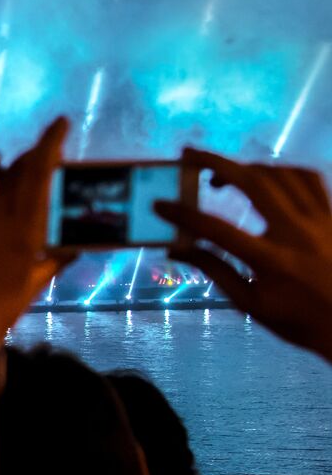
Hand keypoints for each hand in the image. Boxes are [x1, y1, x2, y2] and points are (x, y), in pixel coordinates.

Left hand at [0, 118, 74, 349]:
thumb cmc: (1, 308)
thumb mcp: (37, 281)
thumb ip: (57, 256)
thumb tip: (77, 241)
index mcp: (24, 228)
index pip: (40, 173)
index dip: (49, 143)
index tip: (59, 124)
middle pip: (13, 172)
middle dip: (28, 160)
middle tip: (37, 163)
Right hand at [156, 150, 331, 361]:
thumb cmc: (298, 319)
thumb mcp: (251, 303)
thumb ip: (215, 271)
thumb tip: (177, 251)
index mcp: (272, 261)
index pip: (217, 230)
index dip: (183, 215)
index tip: (159, 205)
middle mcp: (297, 233)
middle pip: (252, 182)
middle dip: (215, 162)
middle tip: (189, 155)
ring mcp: (320, 220)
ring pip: (280, 173)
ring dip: (246, 167)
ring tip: (224, 174)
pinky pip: (308, 177)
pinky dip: (281, 170)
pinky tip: (265, 177)